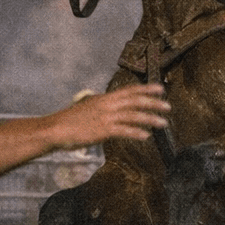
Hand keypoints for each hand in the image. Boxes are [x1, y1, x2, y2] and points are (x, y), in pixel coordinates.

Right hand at [55, 85, 169, 147]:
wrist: (56, 128)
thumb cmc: (70, 120)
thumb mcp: (88, 106)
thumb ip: (102, 106)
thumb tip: (112, 105)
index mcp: (105, 98)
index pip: (129, 90)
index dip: (146, 89)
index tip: (161, 88)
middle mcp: (107, 105)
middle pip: (135, 101)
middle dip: (153, 103)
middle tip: (168, 106)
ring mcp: (106, 117)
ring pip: (133, 115)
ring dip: (150, 119)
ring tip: (163, 123)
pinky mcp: (103, 130)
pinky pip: (124, 131)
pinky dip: (136, 133)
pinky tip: (146, 136)